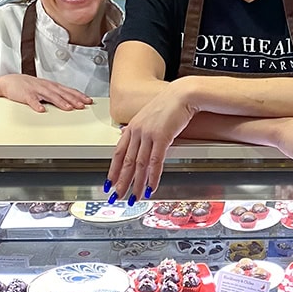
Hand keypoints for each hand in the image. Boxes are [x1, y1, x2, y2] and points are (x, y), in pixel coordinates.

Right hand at [0, 74, 91, 111]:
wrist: (10, 81)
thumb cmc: (28, 86)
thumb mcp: (45, 88)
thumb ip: (56, 94)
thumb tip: (70, 100)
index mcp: (51, 86)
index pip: (68, 90)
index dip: (78, 95)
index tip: (88, 100)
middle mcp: (46, 87)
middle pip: (62, 93)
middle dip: (73, 99)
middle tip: (82, 105)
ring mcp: (36, 90)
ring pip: (50, 96)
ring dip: (60, 102)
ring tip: (68, 108)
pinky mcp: (25, 95)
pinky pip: (32, 100)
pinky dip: (36, 105)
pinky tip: (41, 110)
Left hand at [105, 83, 197, 204]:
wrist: (183, 94)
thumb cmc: (171, 104)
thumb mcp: (151, 115)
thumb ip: (142, 128)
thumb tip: (135, 138)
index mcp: (132, 126)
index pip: (118, 152)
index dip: (113, 169)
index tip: (109, 182)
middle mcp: (137, 131)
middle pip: (127, 161)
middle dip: (121, 182)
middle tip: (118, 196)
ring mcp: (148, 134)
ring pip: (140, 165)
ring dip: (137, 184)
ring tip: (135, 197)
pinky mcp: (162, 137)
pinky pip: (155, 161)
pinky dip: (153, 177)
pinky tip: (151, 187)